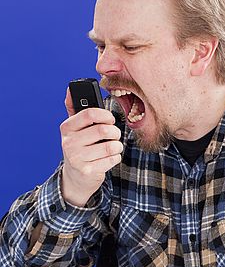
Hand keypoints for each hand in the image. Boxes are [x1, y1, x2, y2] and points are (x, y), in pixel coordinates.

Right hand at [60, 87, 122, 206]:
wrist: (76, 177)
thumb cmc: (80, 146)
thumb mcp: (75, 128)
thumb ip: (74, 108)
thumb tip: (70, 89)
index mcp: (67, 127)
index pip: (89, 114)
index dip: (106, 115)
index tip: (110, 119)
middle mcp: (69, 142)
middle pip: (103, 130)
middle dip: (115, 132)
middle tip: (113, 135)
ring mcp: (77, 158)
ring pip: (111, 146)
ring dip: (117, 146)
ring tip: (112, 147)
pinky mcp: (88, 171)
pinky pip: (113, 159)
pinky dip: (115, 157)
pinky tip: (108, 158)